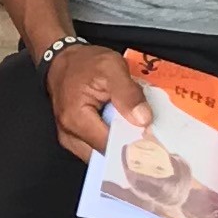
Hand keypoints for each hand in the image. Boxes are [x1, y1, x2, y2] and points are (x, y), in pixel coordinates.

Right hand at [46, 42, 147, 164]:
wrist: (64, 61)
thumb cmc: (84, 63)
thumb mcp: (111, 67)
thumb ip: (128, 93)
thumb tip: (144, 120)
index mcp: (76, 120)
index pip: (110, 146)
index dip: (133, 144)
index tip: (154, 138)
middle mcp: (70, 136)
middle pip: (106, 155)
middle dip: (129, 148)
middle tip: (150, 136)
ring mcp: (71, 141)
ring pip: (103, 155)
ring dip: (121, 146)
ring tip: (138, 131)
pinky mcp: (77, 140)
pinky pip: (99, 149)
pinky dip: (114, 142)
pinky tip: (126, 130)